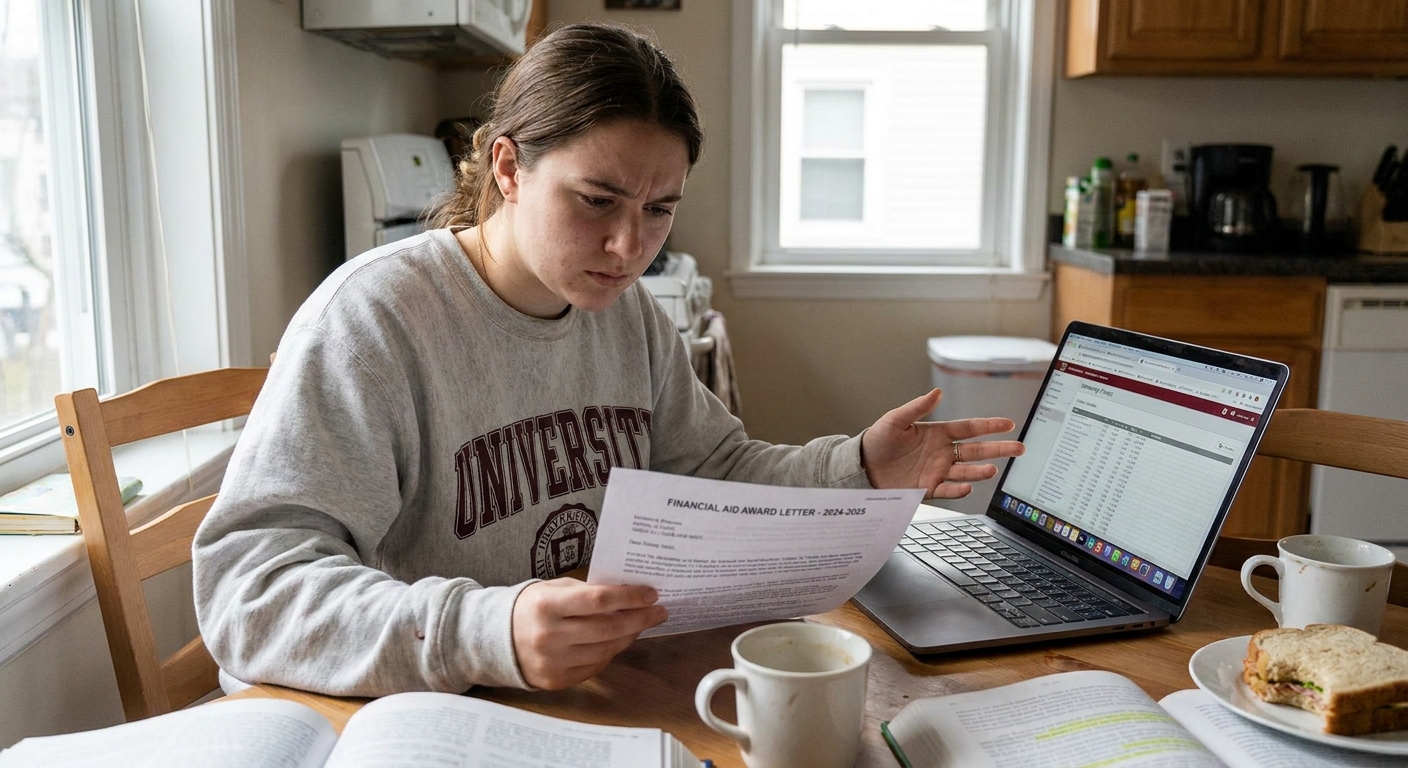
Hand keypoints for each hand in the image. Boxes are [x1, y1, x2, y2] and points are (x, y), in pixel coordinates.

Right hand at [511, 579, 666, 688]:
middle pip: (608, 628)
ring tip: (641, 624)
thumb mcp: (553, 589)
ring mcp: (553, 662)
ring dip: (629, 636)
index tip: (651, 594)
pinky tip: (620, 640)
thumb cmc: (531, 608)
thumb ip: (587, 592)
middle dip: (639, 618)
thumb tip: (628, 597)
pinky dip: (611, 652)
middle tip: (658, 611)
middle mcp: (549, 635)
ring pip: (606, 649)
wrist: (496, 640)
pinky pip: (596, 666)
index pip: (598, 600)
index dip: (630, 597)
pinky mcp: (557, 680)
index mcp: (547, 605)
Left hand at [860, 389, 1024, 498]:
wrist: (862, 467)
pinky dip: (958, 490)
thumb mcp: (895, 420)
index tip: (1009, 424)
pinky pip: (947, 490)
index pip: (969, 428)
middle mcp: (942, 452)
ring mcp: (937, 471)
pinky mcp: (927, 488)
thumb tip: (937, 393)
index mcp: (937, 433)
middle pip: (976, 450)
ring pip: (966, 471)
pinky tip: (968, 487)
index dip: (989, 426)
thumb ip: (917, 408)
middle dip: (998, 449)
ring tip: (993, 469)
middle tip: (1019, 448)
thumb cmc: (877, 440)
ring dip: (980, 471)